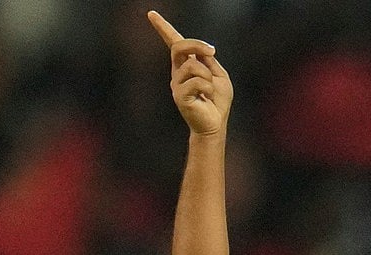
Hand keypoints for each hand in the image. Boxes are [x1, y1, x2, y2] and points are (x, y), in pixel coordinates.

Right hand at [148, 10, 232, 135]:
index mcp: (186, 65)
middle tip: (213, 51)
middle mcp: (177, 72)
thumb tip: (202, 50)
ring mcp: (176, 84)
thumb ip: (209, 61)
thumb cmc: (217, 102)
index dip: (163, 28)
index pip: (173, 43)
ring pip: (194, 66)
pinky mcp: (179, 96)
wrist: (215, 124)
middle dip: (197, 45)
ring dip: (209, 77)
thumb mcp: (219, 76)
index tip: (151, 14)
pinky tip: (206, 99)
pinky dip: (209, 89)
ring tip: (209, 92)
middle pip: (181, 46)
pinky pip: (198, 82)